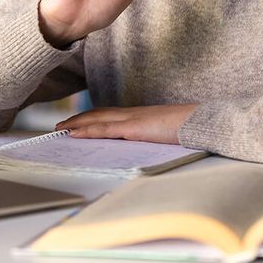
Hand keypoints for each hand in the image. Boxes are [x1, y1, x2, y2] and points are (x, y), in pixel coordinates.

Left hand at [55, 104, 197, 144]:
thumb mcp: (168, 136)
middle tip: (61, 126)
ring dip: (76, 124)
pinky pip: (104, 128)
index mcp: (142, 116)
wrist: (203, 122)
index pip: (112, 114)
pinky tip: (73, 134)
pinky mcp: (134, 127)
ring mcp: (133, 118)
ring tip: (60, 130)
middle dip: (79, 119)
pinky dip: (86, 130)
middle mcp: (134, 113)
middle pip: (99, 113)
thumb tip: (147, 149)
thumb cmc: (192, 130)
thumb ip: (155, 139)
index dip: (94, 118)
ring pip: (97, 119)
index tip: (80, 122)